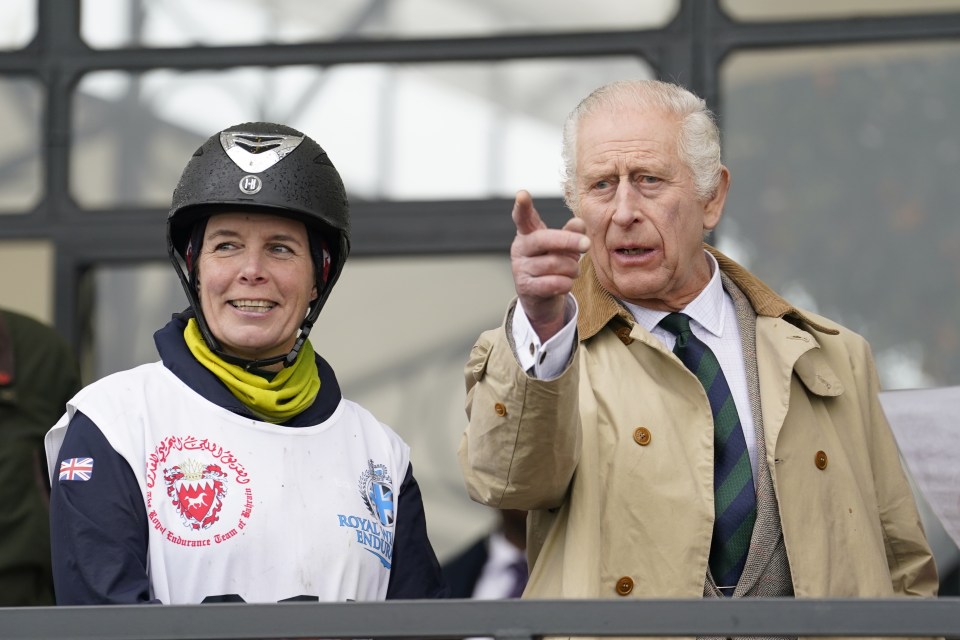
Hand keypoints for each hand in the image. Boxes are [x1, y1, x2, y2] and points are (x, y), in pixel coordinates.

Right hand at [510, 190, 588, 341]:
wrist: (541, 298)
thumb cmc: (553, 264)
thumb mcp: (563, 246)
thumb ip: (571, 233)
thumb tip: (579, 223)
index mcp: (528, 233)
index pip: (523, 217)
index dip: (522, 207)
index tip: (522, 194)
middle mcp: (520, 249)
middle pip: (544, 239)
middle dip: (568, 241)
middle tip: (587, 244)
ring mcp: (520, 268)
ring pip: (554, 264)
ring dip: (572, 268)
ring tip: (573, 270)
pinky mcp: (526, 288)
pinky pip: (554, 283)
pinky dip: (567, 283)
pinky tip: (566, 283)